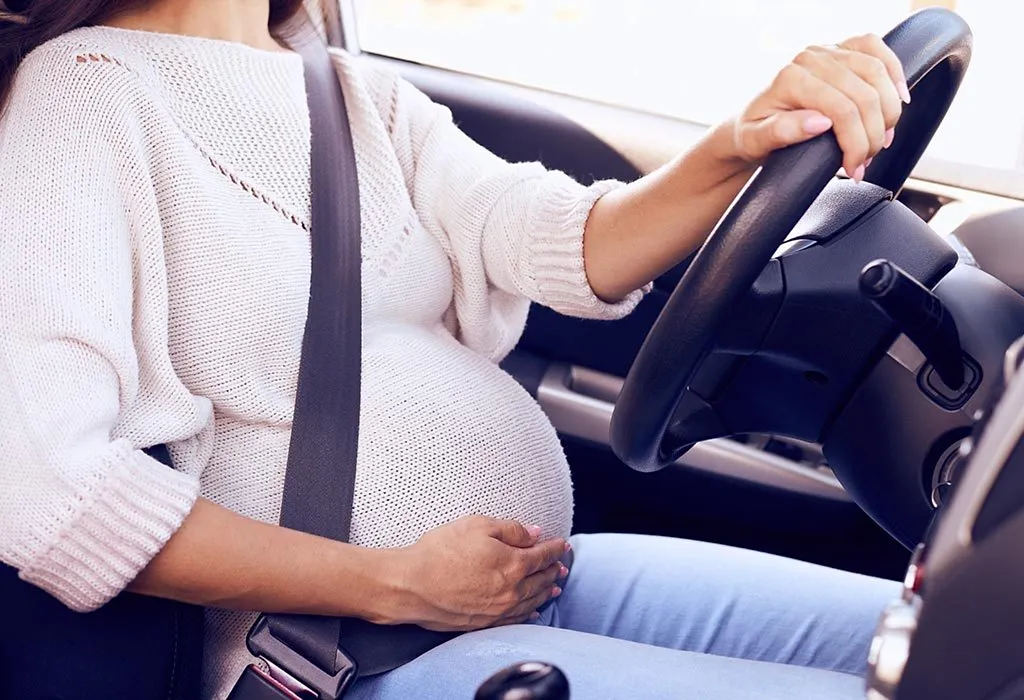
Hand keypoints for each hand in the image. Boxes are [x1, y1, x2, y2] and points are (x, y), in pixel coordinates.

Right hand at [388, 516, 568, 631]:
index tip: (562, 544)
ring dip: (546, 591)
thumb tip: (534, 533)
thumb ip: (511, 530)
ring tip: (555, 586)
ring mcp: (499, 610)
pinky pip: (516, 619)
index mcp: (514, 564)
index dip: (554, 548)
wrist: (411, 585)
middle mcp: (512, 591)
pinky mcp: (485, 623)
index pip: (542, 555)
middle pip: (541, 579)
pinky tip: (534, 611)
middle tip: (562, 564)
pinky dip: (530, 613)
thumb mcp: (477, 526)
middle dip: (553, 570)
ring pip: (532, 601)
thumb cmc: (440, 551)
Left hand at [728, 34, 910, 180]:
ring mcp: (828, 51)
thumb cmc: (753, 134)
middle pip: (865, 94)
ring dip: (888, 111)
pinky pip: (877, 50)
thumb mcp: (756, 141)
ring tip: (881, 140)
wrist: (751, 122)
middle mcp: (810, 58)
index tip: (854, 168)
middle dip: (873, 134)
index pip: (842, 110)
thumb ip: (782, 132)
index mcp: (790, 78)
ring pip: (877, 73)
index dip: (856, 143)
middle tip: (866, 160)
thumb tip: (819, 123)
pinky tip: (899, 98)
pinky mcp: (841, 50)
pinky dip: (894, 73)